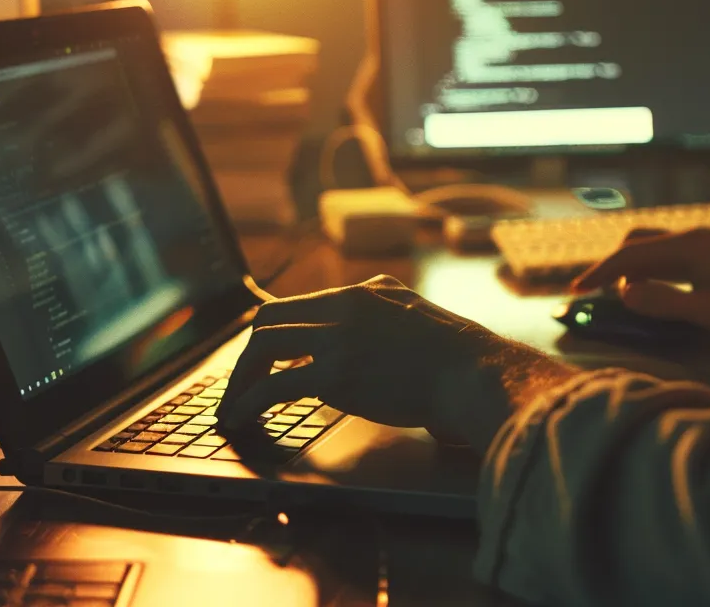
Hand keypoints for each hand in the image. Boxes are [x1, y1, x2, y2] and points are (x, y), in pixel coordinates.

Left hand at [217, 275, 576, 447]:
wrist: (475, 372)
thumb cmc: (459, 358)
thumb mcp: (418, 315)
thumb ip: (387, 313)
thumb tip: (374, 328)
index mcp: (364, 292)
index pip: (299, 304)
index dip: (274, 334)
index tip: (262, 358)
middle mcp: (344, 306)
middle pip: (270, 319)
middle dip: (248, 354)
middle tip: (240, 383)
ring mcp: (337, 337)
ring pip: (263, 345)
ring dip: (241, 377)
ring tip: (233, 405)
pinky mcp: (334, 372)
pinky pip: (273, 384)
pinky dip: (247, 401)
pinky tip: (240, 417)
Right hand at [571, 228, 709, 340]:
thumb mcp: (709, 313)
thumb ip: (665, 302)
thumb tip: (624, 294)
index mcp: (689, 247)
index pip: (630, 255)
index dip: (599, 272)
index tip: (576, 291)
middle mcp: (692, 238)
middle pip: (637, 242)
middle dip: (611, 265)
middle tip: (591, 293)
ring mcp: (703, 245)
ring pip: (652, 248)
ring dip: (630, 269)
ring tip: (616, 297)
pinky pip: (667, 257)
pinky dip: (648, 271)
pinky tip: (648, 291)